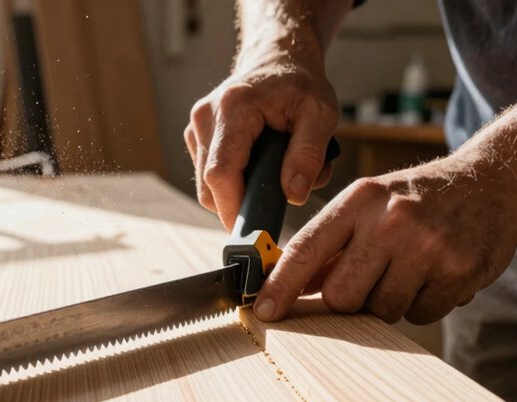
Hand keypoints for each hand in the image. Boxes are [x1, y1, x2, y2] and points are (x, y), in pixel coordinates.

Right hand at [185, 48, 338, 229]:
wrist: (278, 57)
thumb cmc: (300, 83)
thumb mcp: (320, 114)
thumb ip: (309, 155)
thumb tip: (293, 195)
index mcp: (233, 109)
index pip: (220, 174)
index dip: (234, 208)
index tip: (257, 228)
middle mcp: (205, 118)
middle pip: (209, 186)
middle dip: (241, 204)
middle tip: (275, 203)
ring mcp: (197, 127)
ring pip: (207, 185)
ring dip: (238, 192)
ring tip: (271, 174)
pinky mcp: (197, 136)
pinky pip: (209, 174)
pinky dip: (233, 181)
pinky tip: (257, 165)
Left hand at [253, 158, 516, 323]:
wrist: (494, 183)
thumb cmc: (419, 199)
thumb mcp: (370, 203)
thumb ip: (330, 244)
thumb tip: (284, 288)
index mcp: (360, 199)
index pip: (306, 249)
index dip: (280, 286)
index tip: (263, 310)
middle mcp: (391, 220)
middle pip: (342, 296)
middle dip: (350, 299)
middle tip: (371, 279)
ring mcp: (427, 246)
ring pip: (382, 310)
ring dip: (390, 302)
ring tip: (410, 269)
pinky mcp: (458, 271)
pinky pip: (420, 315)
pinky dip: (423, 304)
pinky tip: (435, 275)